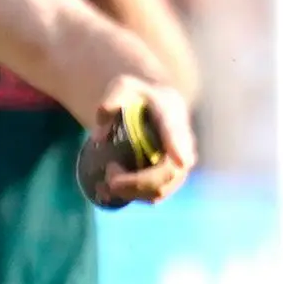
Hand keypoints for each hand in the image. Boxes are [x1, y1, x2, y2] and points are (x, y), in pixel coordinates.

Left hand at [76, 75, 195, 206]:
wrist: (153, 106)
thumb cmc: (136, 96)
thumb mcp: (121, 86)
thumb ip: (110, 101)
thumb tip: (99, 137)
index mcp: (171, 112)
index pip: (175, 130)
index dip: (178, 146)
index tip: (180, 161)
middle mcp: (183, 141)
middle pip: (169, 171)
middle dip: (137, 181)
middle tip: (109, 178)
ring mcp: (179, 164)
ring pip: (161, 189)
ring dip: (131, 191)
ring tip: (107, 179)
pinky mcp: (170, 179)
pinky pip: (154, 196)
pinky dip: (132, 197)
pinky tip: (111, 189)